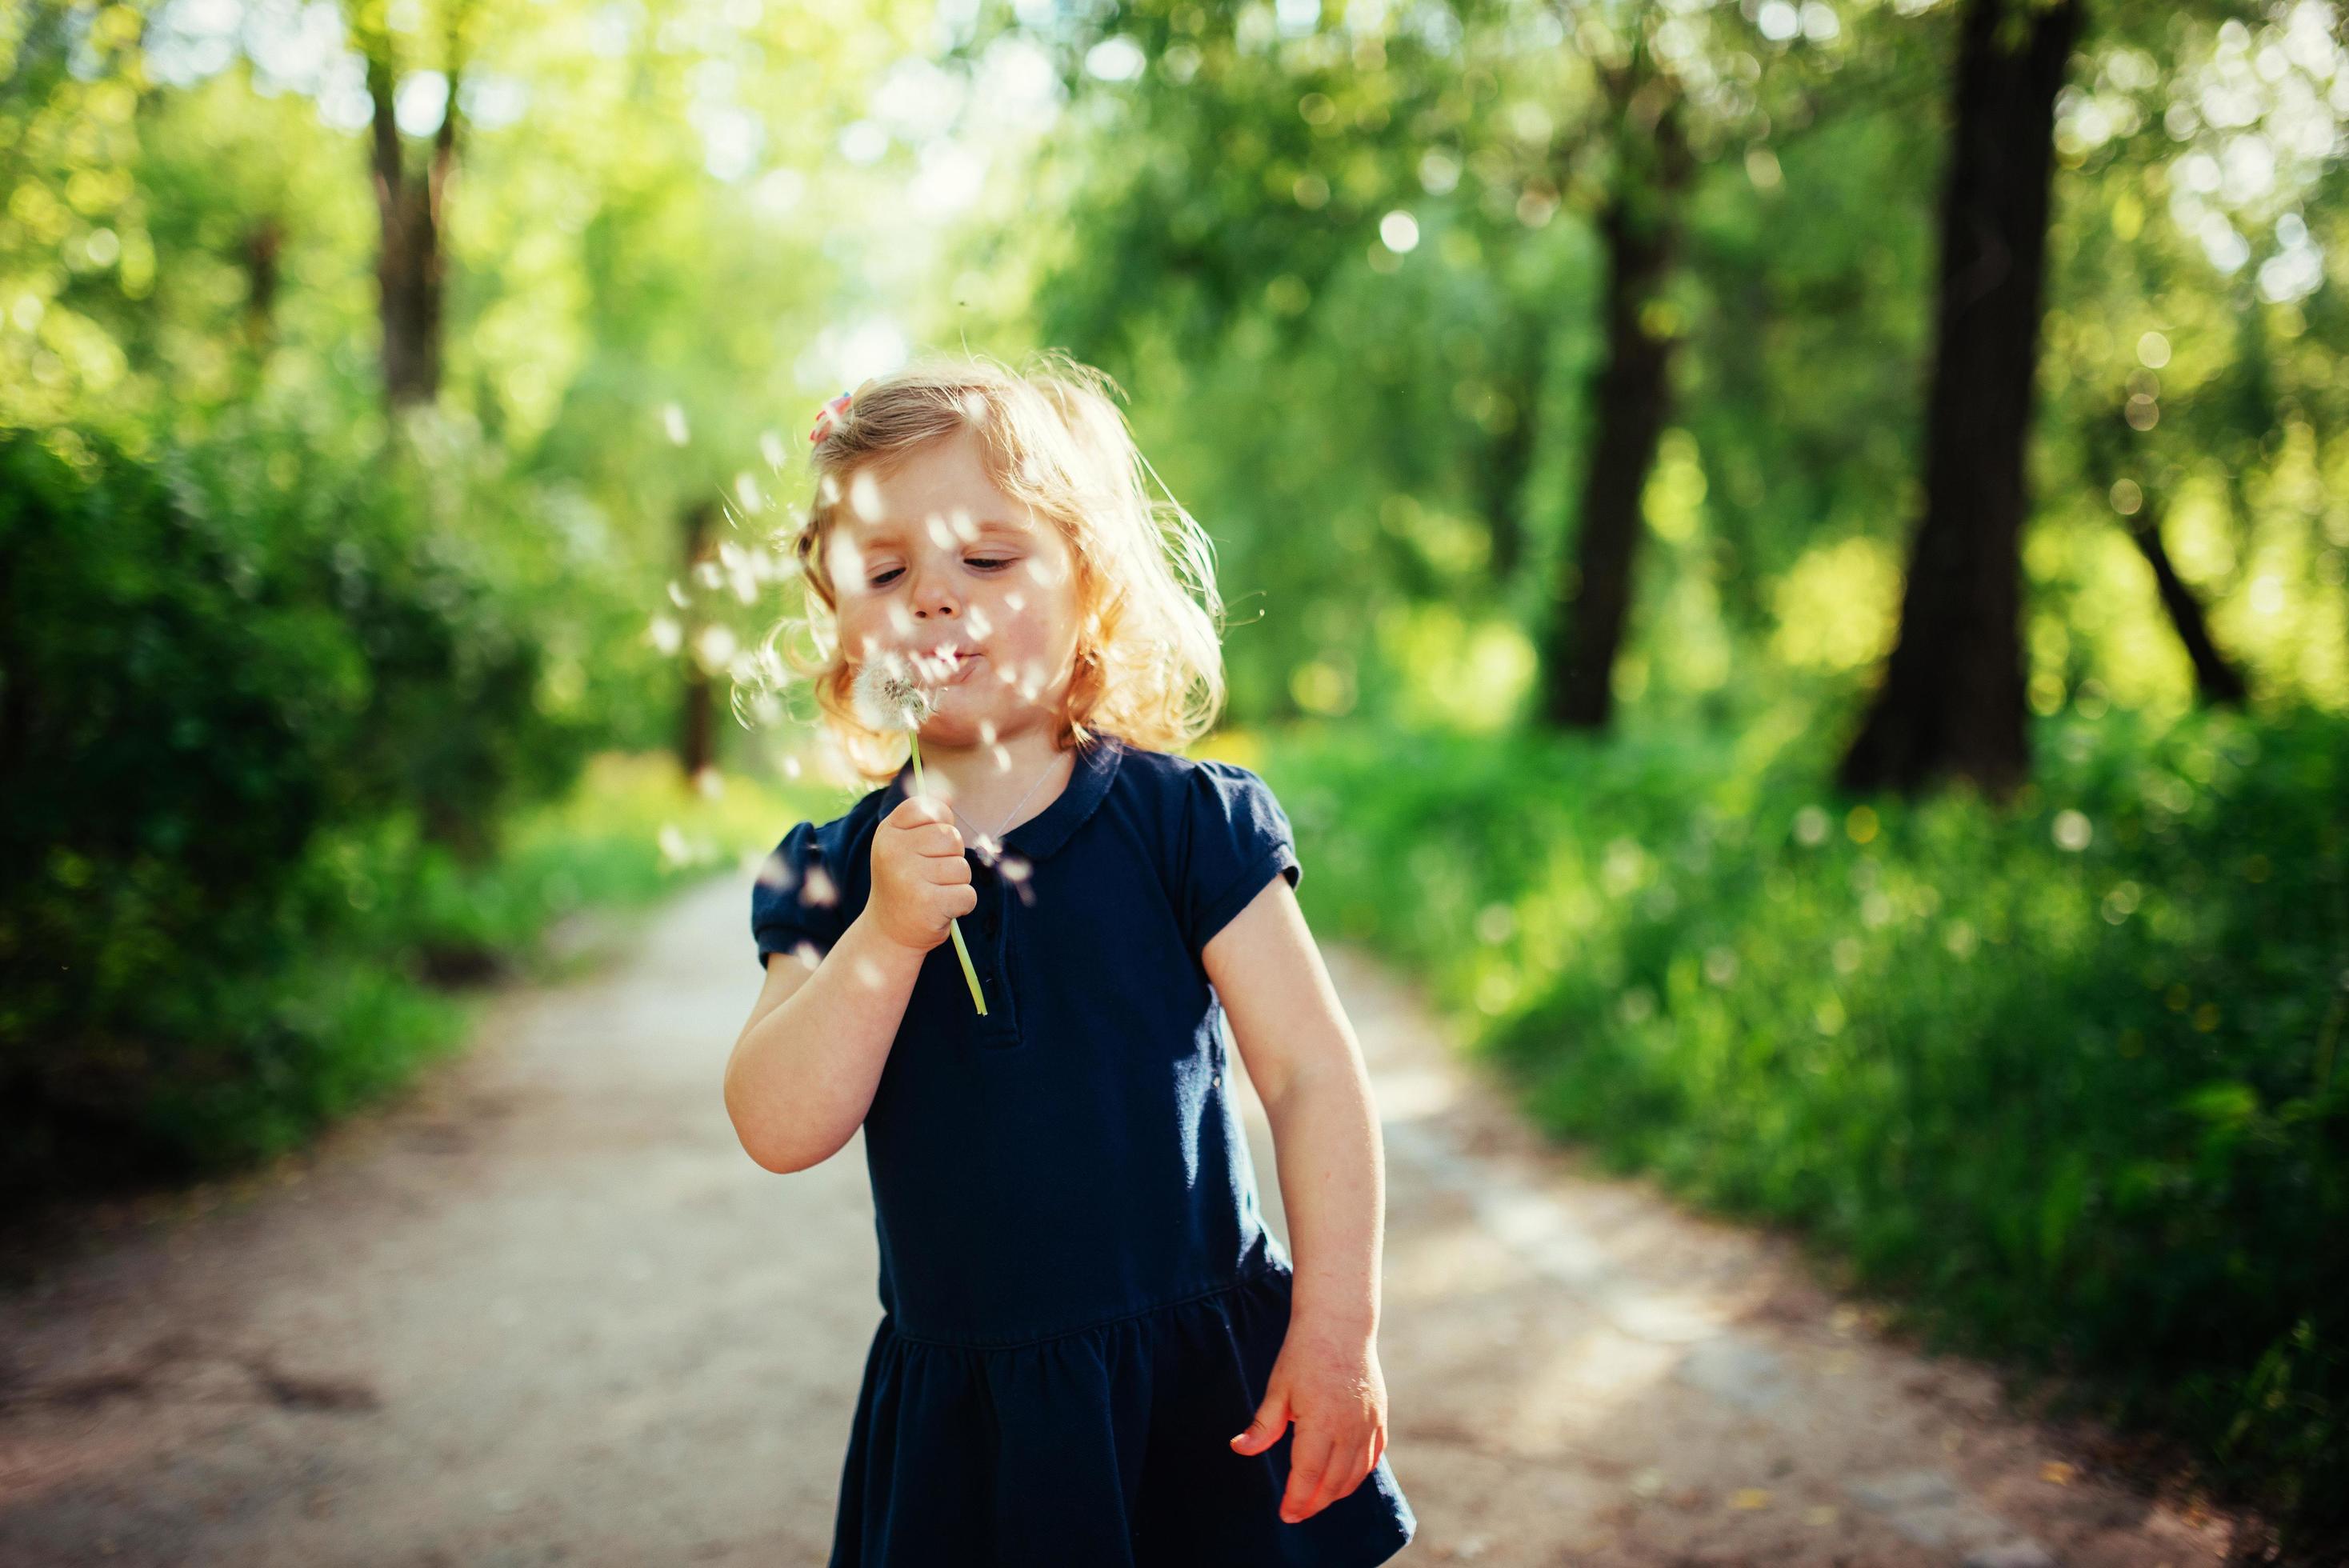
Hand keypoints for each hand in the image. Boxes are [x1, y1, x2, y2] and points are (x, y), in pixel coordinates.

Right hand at [864, 794, 975, 952]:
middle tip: (932, 875)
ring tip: (934, 893)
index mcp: (888, 832)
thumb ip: (925, 817)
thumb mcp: (904, 844)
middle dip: (952, 857)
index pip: (930, 808)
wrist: (887, 932)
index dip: (941, 823)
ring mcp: (909, 878)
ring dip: (956, 883)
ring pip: (962, 868)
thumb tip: (948, 792)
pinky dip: (962, 905)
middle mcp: (894, 852)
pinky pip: (968, 894)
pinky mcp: (927, 904)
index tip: (930, 844)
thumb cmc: (903, 882)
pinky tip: (941, 910)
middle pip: (952, 838)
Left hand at [1228, 1323, 1389, 1525]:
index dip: (1297, 1500)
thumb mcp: (1278, 1389)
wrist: (1340, 1324)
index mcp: (1320, 1424)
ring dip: (1336, 1493)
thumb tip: (1239, 1449)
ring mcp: (1368, 1424)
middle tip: (1298, 1513)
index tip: (1286, 1514)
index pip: (1308, 1476)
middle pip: (1334, 1482)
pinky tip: (1344, 1480)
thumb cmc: (1304, 1353)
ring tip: (1317, 1500)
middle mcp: (1349, 1429)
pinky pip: (1372, 1457)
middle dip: (1314, 1503)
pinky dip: (1358, 1475)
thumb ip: (1263, 1426)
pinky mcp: (1380, 1417)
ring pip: (1356, 1475)